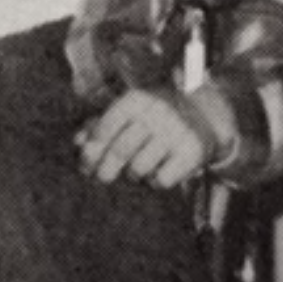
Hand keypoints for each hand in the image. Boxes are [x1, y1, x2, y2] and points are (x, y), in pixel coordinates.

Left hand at [75, 87, 210, 189]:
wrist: (204, 115)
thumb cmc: (155, 116)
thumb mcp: (129, 112)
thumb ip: (100, 124)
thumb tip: (78, 142)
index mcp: (136, 100)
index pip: (105, 127)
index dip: (92, 150)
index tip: (86, 165)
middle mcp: (156, 113)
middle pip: (120, 151)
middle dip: (106, 170)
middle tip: (103, 178)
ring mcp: (176, 133)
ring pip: (139, 168)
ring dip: (133, 175)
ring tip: (137, 169)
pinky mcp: (191, 152)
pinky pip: (161, 179)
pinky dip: (155, 181)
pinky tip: (159, 171)